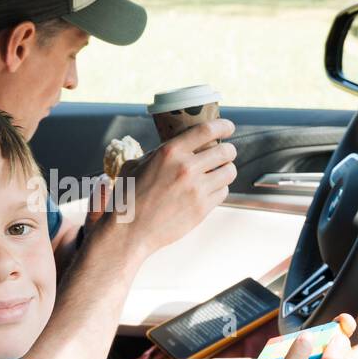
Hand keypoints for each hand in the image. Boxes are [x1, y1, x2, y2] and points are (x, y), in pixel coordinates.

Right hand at [98, 118, 236, 260]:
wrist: (129, 231)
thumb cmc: (128, 198)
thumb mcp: (135, 165)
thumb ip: (157, 154)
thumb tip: (173, 149)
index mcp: (169, 152)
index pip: (207, 130)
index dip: (223, 126)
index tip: (228, 127)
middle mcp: (186, 168)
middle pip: (225, 152)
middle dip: (228, 151)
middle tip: (225, 153)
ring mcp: (196, 190)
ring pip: (229, 172)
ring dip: (226, 170)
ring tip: (218, 173)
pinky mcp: (202, 208)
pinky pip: (223, 192)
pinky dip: (219, 189)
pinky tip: (209, 190)